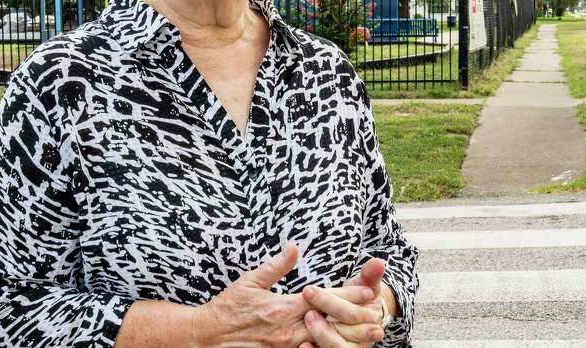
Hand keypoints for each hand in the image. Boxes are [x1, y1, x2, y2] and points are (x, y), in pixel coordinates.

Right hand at [192, 243, 375, 347]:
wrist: (207, 337)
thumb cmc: (227, 307)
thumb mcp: (250, 281)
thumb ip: (276, 266)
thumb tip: (294, 247)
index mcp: (283, 306)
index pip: (324, 298)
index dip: (348, 294)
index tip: (368, 290)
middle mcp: (289, 328)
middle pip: (330, 323)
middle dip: (355, 319)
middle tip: (378, 317)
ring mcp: (286, 346)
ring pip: (324, 341)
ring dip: (347, 336)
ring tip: (368, 334)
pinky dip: (324, 347)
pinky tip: (338, 345)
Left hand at [297, 258, 389, 347]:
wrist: (357, 316)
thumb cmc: (360, 297)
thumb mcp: (365, 285)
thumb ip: (370, 275)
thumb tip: (378, 262)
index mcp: (371, 322)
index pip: (351, 315)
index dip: (331, 303)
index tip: (308, 290)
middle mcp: (362, 341)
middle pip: (344, 337)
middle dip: (325, 326)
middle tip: (307, 314)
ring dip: (322, 339)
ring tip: (305, 329)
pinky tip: (303, 347)